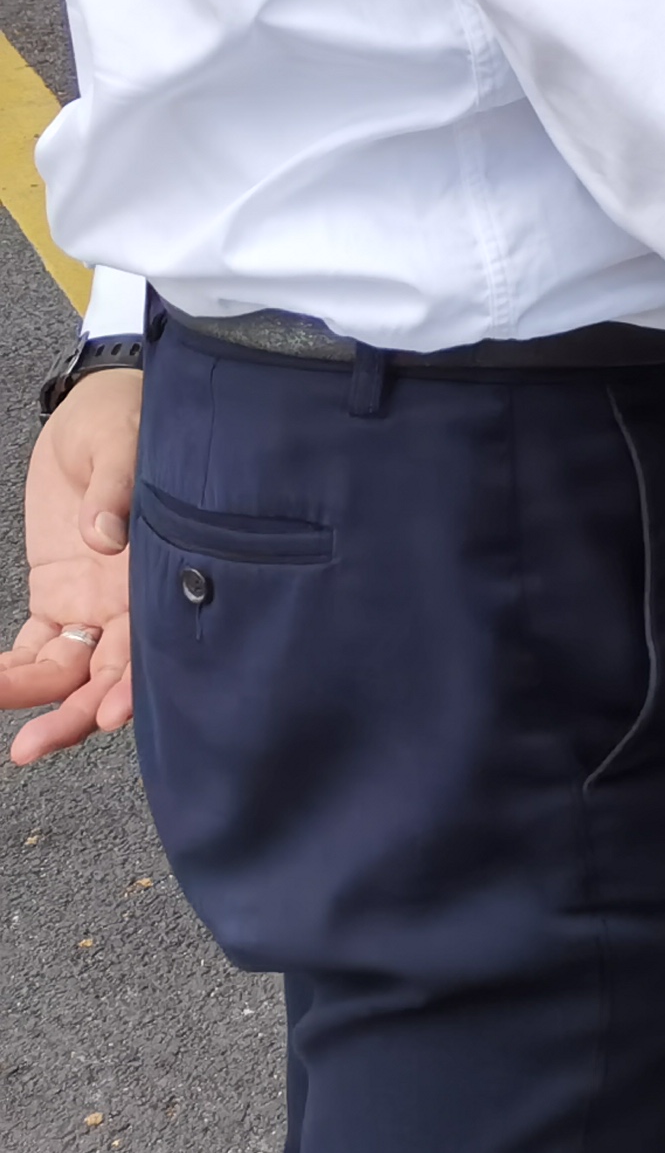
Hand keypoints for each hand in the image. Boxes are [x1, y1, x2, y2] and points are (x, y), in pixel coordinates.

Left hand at [5, 366, 138, 763]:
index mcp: (162, 569)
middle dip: (75, 714)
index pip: (153, 640)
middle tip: (32, 746)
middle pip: (107, 674)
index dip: (135, 682)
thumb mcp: (127, 442)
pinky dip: (12, 671)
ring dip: (36, 701)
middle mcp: (131, 598)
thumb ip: (118, 487)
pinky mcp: (59, 594)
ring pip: (68, 672)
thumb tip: (103, 535)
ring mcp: (94, 602)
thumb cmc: (132, 418)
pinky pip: (36, 647)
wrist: (98, 406)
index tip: (109, 713)